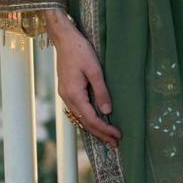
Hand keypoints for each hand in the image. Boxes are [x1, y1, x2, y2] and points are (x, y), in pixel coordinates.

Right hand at [45, 10, 120, 147]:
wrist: (64, 39)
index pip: (91, 119)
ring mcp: (65, 95)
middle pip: (85, 123)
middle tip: (116, 144)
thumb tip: (107, 110)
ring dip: (94, 128)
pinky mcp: (67, 90)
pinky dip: (88, 119)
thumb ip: (101, 91)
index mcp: (74, 94)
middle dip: (101, 134)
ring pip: (80, 118)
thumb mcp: (94, 69)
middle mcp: (67, 98)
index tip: (118, 135)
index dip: (105, 129)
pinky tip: (96, 122)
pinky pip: (78, 111)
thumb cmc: (80, 50)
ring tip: (108, 137)